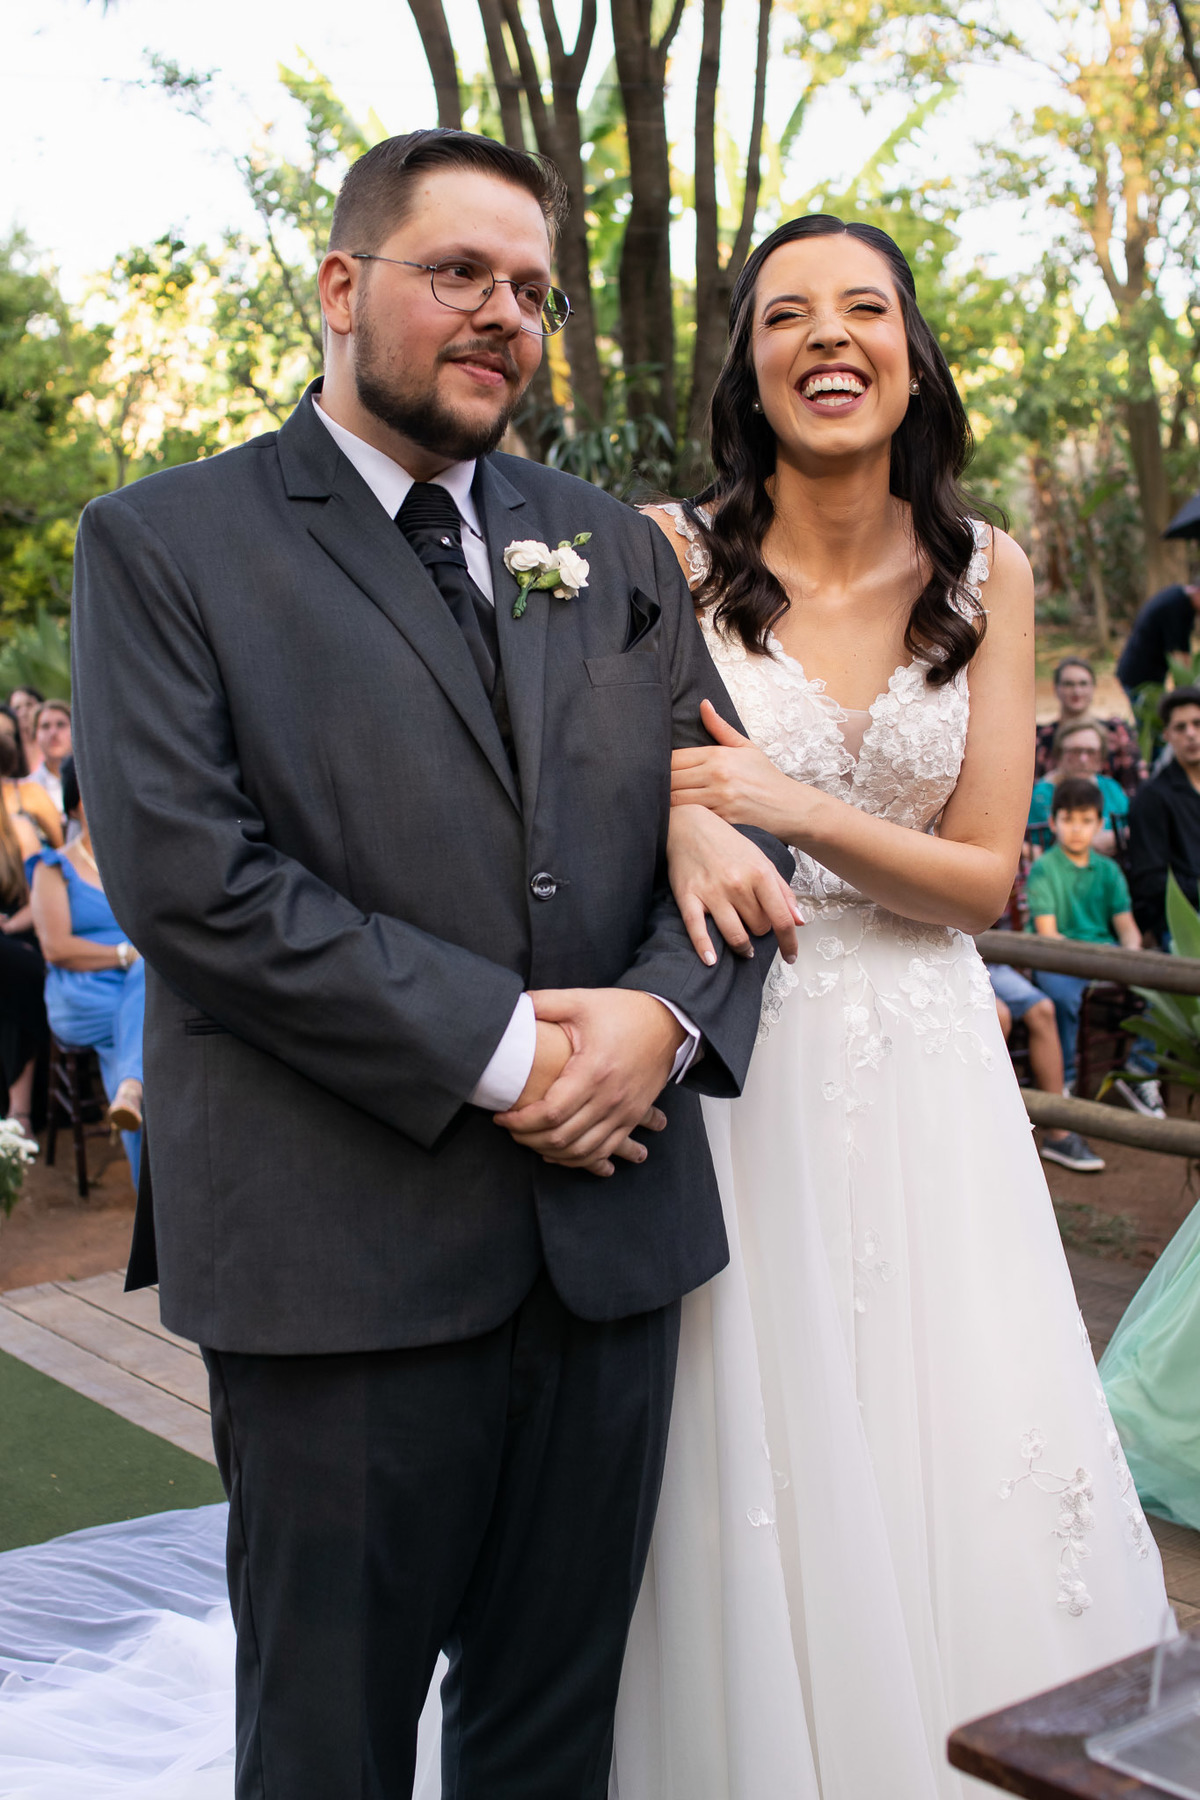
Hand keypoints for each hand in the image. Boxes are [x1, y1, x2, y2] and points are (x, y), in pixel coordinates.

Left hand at [495, 988, 677, 1176]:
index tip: (501, 1117)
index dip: (521, 1121)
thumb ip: (543, 1003)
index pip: (550, 1113)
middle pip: (562, 1137)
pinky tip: (559, 1153)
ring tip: (529, 1140)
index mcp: (593, 1071)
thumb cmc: (624, 1011)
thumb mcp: (581, 1001)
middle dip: (529, 1139)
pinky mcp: (632, 1117)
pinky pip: (603, 1151)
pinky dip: (578, 1159)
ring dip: (551, 1152)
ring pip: (581, 1151)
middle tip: (510, 1129)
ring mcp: (624, 1111)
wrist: (668, 1021)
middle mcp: (610, 1097)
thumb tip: (511, 1005)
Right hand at [668, 804, 802, 965]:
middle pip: (759, 928)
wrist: (688, 825)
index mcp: (760, 873)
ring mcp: (712, 892)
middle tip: (754, 924)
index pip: (782, 919)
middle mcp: (738, 884)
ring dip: (743, 947)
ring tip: (744, 948)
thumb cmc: (727, 844)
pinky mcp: (688, 897)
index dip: (789, 942)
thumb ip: (783, 891)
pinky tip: (711, 960)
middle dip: (760, 931)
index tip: (790, 956)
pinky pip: (697, 930)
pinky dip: (705, 948)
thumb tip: (799, 921)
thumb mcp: (761, 860)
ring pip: (735, 935)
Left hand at [671, 699, 813, 840]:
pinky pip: (691, 818)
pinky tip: (679, 817)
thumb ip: (720, 728)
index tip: (657, 770)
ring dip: (666, 802)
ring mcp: (719, 800)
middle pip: (669, 780)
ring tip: (662, 803)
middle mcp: (717, 776)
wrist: (790, 807)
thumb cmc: (766, 777)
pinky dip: (681, 818)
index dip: (660, 764)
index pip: (673, 758)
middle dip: (659, 784)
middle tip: (654, 788)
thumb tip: (703, 704)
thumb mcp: (746, 747)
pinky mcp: (722, 821)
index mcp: (718, 756)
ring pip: (675, 800)